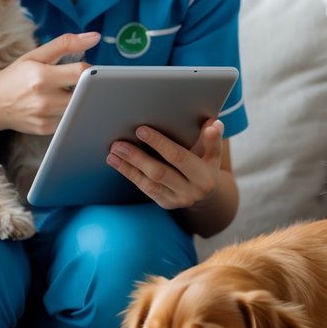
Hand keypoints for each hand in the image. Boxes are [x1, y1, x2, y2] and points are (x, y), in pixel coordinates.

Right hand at [0, 32, 98, 134]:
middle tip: (71, 83)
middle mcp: (44, 98)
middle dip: (84, 86)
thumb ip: (65, 44)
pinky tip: (52, 107)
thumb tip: (95, 37)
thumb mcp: (35, 55)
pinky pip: (68, 119)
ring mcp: (45, 116)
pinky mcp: (45, 129)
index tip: (82, 70)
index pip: (81, 73)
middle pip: (84, 92)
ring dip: (76, 99)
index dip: (88, 70)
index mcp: (42, 76)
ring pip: (78, 106)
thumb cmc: (14, 77)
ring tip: (60, 94)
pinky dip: (66, 112)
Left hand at [106, 118, 224, 210]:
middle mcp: (191, 191)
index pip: (178, 157)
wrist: (207, 192)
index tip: (141, 130)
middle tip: (118, 143)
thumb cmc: (206, 162)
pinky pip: (145, 188)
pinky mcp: (165, 203)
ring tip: (113, 152)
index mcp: (204, 176)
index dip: (159, 143)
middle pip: (159, 172)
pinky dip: (130, 174)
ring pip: (148, 183)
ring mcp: (177, 200)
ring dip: (128, 167)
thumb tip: (214, 124)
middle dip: (137, 157)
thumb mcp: (213, 152)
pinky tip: (116, 162)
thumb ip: (212, 139)